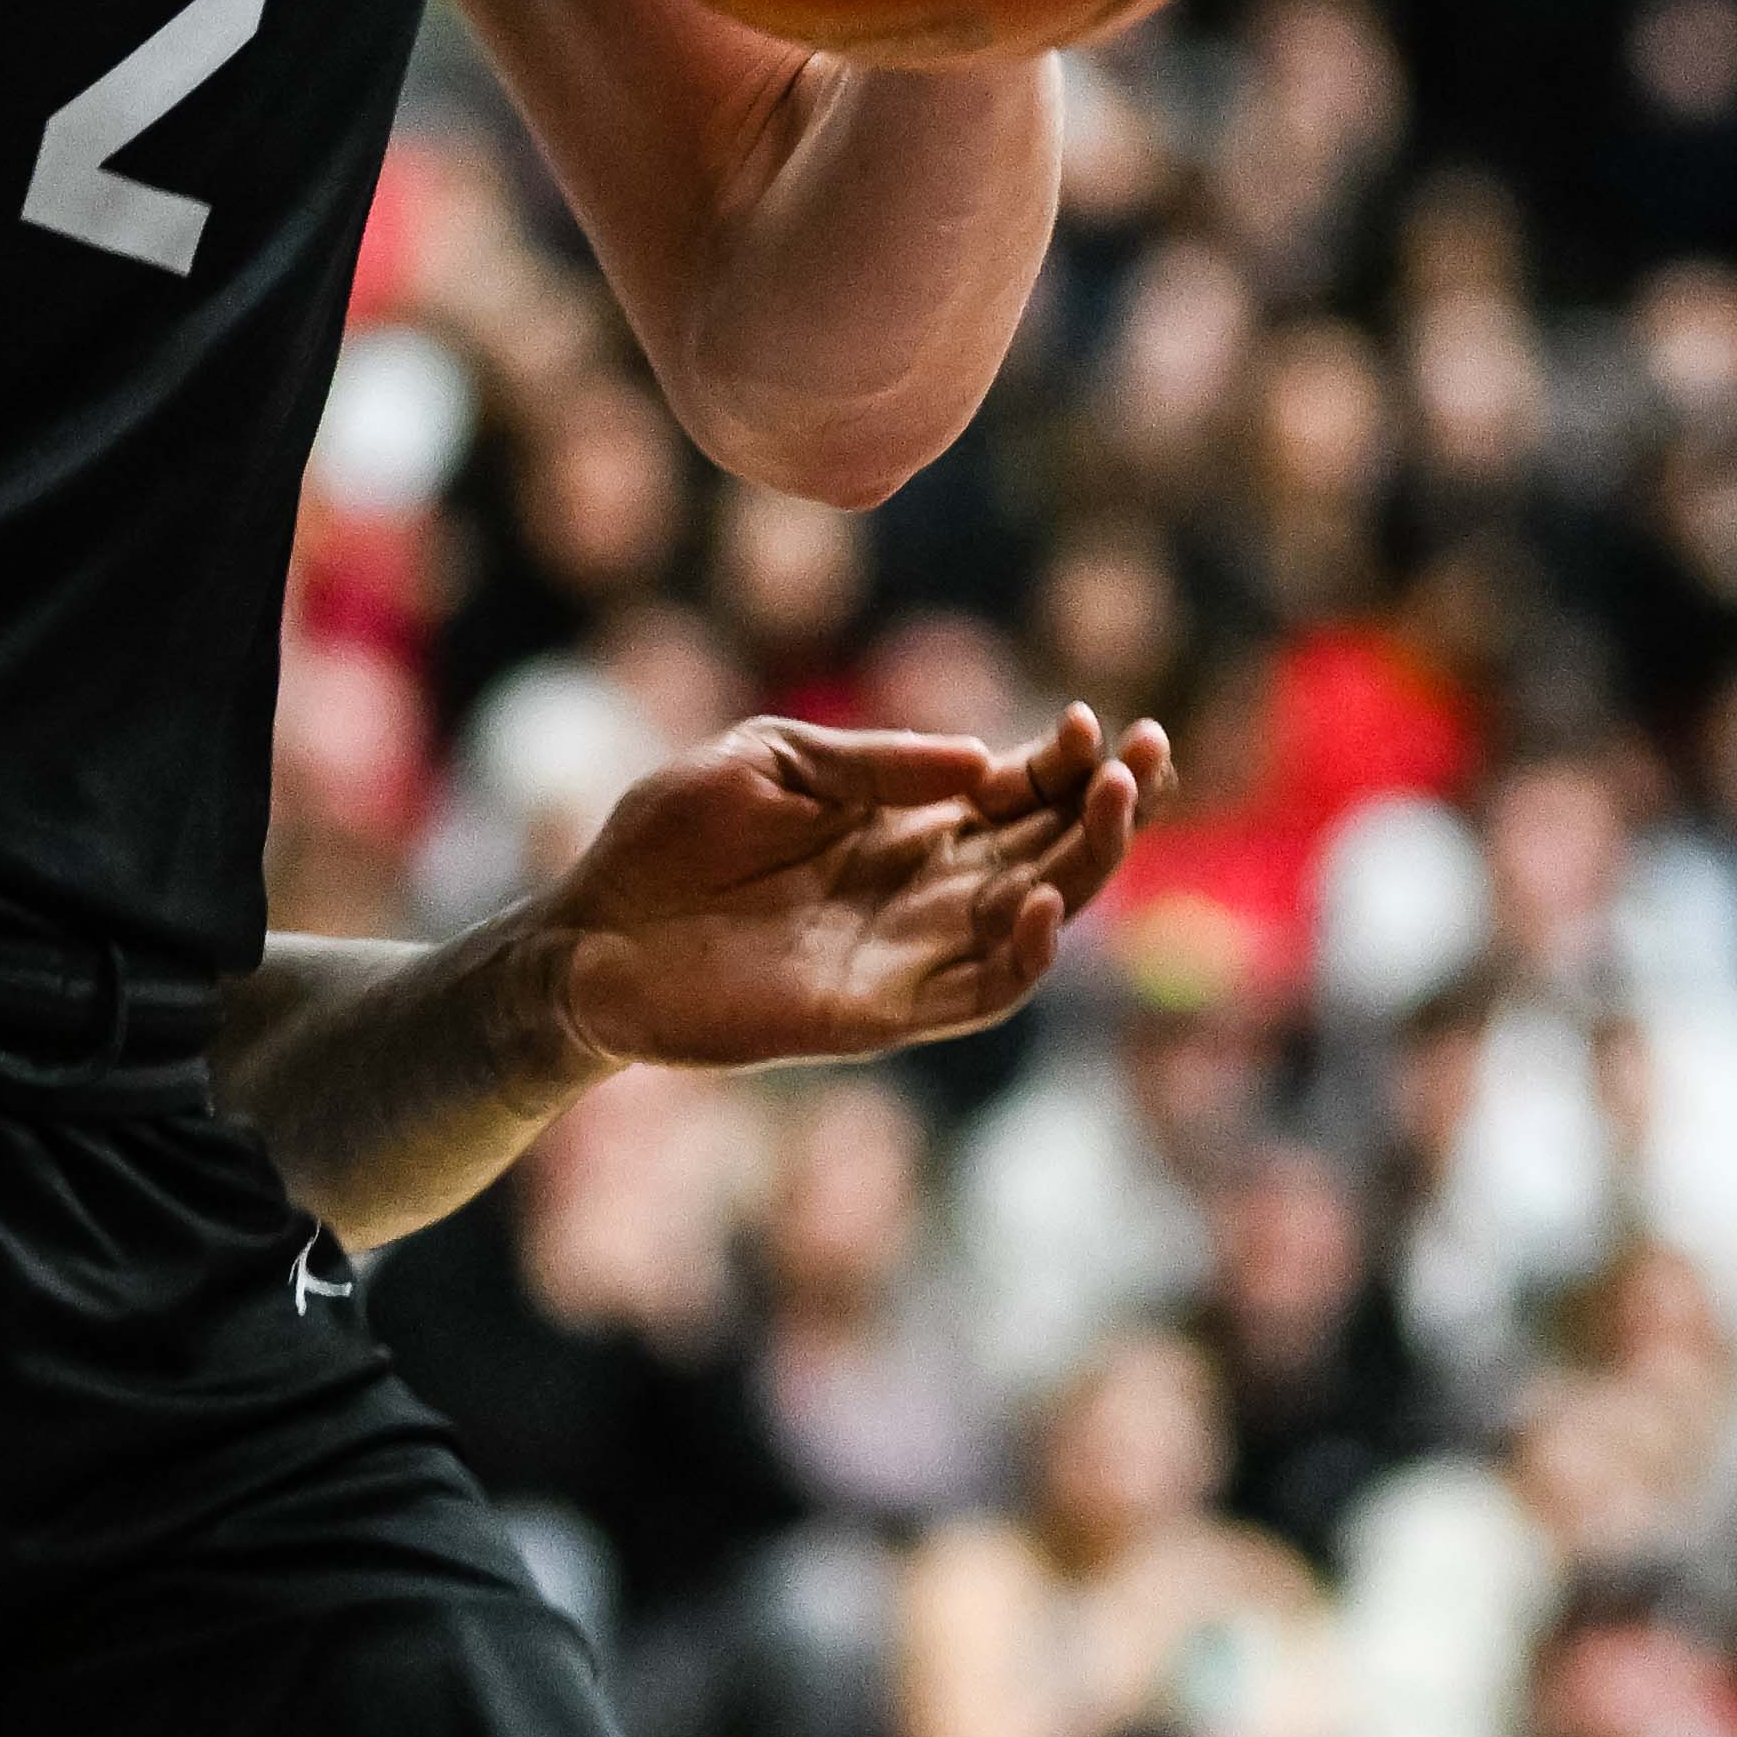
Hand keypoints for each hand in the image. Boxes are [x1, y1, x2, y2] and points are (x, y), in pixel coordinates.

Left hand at [530, 704, 1172, 1072]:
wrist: (589, 927)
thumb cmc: (671, 834)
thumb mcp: (774, 760)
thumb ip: (876, 765)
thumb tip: (987, 760)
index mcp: (901, 825)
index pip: (1016, 796)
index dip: (1065, 764)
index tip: (1095, 722)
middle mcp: (921, 891)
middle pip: (1048, 852)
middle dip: (1107, 806)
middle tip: (1147, 754)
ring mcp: (906, 953)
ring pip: (1034, 920)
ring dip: (1086, 867)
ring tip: (1113, 803)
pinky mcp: (878, 1013)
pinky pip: (976, 994)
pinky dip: (1023, 954)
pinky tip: (1044, 899)